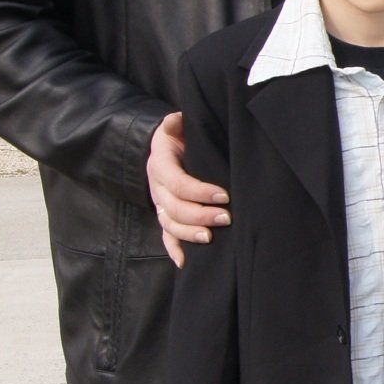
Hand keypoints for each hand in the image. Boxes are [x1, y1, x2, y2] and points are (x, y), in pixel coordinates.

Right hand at [149, 112, 229, 266]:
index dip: (199, 191)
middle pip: (173, 208)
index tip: (224, 196)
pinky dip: (174, 250)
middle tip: (226, 218)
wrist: (166, 150)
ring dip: (190, 234)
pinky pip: (166, 237)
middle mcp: (157, 187)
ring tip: (211, 239)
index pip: (177, 183)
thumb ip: (177, 124)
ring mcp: (160, 205)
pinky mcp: (165, 217)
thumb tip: (175, 120)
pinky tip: (186, 262)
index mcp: (161, 165)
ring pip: (169, 224)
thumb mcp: (177, 127)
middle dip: (199, 215)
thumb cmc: (180, 138)